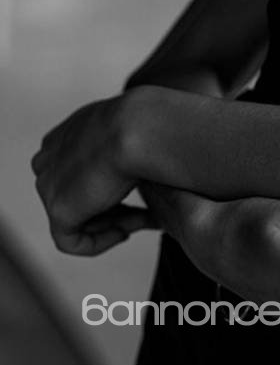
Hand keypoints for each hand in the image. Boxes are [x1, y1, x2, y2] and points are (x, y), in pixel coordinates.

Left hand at [31, 96, 149, 254]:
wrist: (139, 127)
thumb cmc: (145, 122)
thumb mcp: (133, 124)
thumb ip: (125, 141)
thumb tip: (143, 157)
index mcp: (65, 134)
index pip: (78, 169)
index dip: (107, 184)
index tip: (135, 190)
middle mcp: (50, 157)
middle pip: (76, 194)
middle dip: (110, 207)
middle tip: (143, 211)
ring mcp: (49, 185)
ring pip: (77, 216)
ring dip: (112, 222)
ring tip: (144, 220)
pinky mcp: (58, 210)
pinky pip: (72, 240)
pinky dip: (100, 242)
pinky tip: (125, 233)